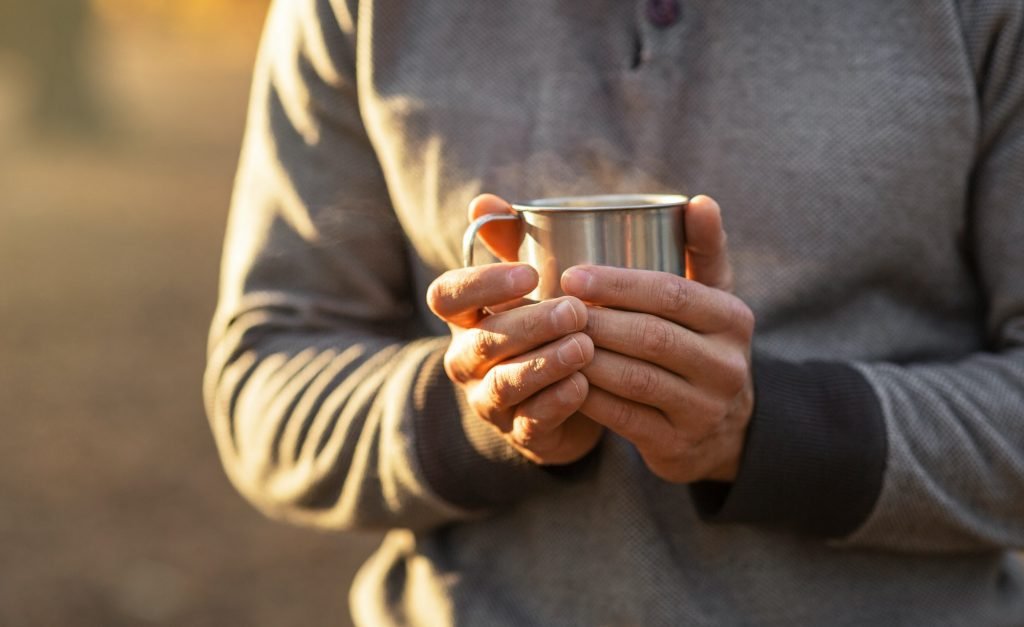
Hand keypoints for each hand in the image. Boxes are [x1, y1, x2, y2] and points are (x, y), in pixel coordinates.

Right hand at [425, 195, 604, 464]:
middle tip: (575, 310)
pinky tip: (583, 384)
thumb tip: (483, 202)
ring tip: (583, 346)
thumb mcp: (528, 283)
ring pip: (506, 383)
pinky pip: (531, 421)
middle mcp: (467, 359)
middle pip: (484, 341)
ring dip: (545, 363)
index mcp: (465, 317)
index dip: (481, 284)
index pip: (447, 296)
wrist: (567, 396)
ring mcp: (489, 400)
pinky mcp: (519, 433)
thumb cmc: (544, 326)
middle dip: (530, 324)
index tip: (528, 273)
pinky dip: (557, 402)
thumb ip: (509, 241)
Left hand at [564, 195, 754, 482]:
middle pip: (652, 336)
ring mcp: (704, 409)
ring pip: (636, 378)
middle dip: (596, 320)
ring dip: (587, 358)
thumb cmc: (701, 343)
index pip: (672, 293)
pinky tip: (560, 379)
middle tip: (551, 308)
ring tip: (549, 339)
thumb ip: (701, 248)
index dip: (619, 284)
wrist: (723, 430)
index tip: (572, 275)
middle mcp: (727, 365)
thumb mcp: (711, 296)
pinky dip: (589, 397)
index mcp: (732, 318)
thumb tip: (700, 201)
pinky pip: (625, 418)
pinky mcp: (677, 445)